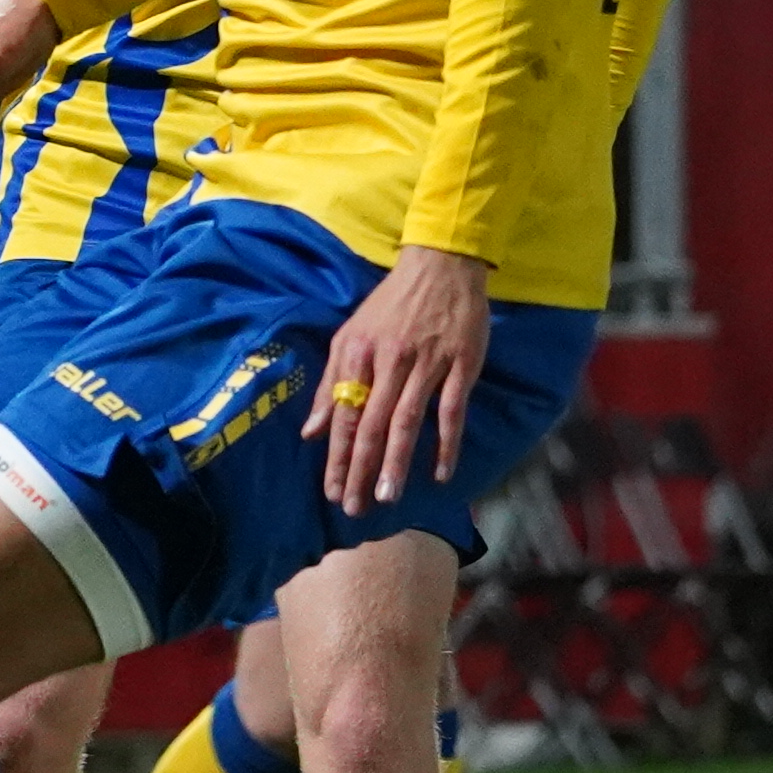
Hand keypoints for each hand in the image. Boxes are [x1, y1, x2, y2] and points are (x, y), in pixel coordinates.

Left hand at [311, 243, 496, 505]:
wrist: (441, 265)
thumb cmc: (390, 304)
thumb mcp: (349, 336)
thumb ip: (330, 384)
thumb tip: (310, 432)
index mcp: (358, 354)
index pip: (344, 415)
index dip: (338, 456)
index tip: (332, 491)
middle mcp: (390, 361)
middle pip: (372, 424)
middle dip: (361, 470)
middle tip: (355, 508)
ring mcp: (428, 363)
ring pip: (408, 421)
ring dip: (397, 462)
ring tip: (388, 496)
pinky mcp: (461, 364)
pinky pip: (452, 410)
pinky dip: (446, 443)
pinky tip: (441, 473)